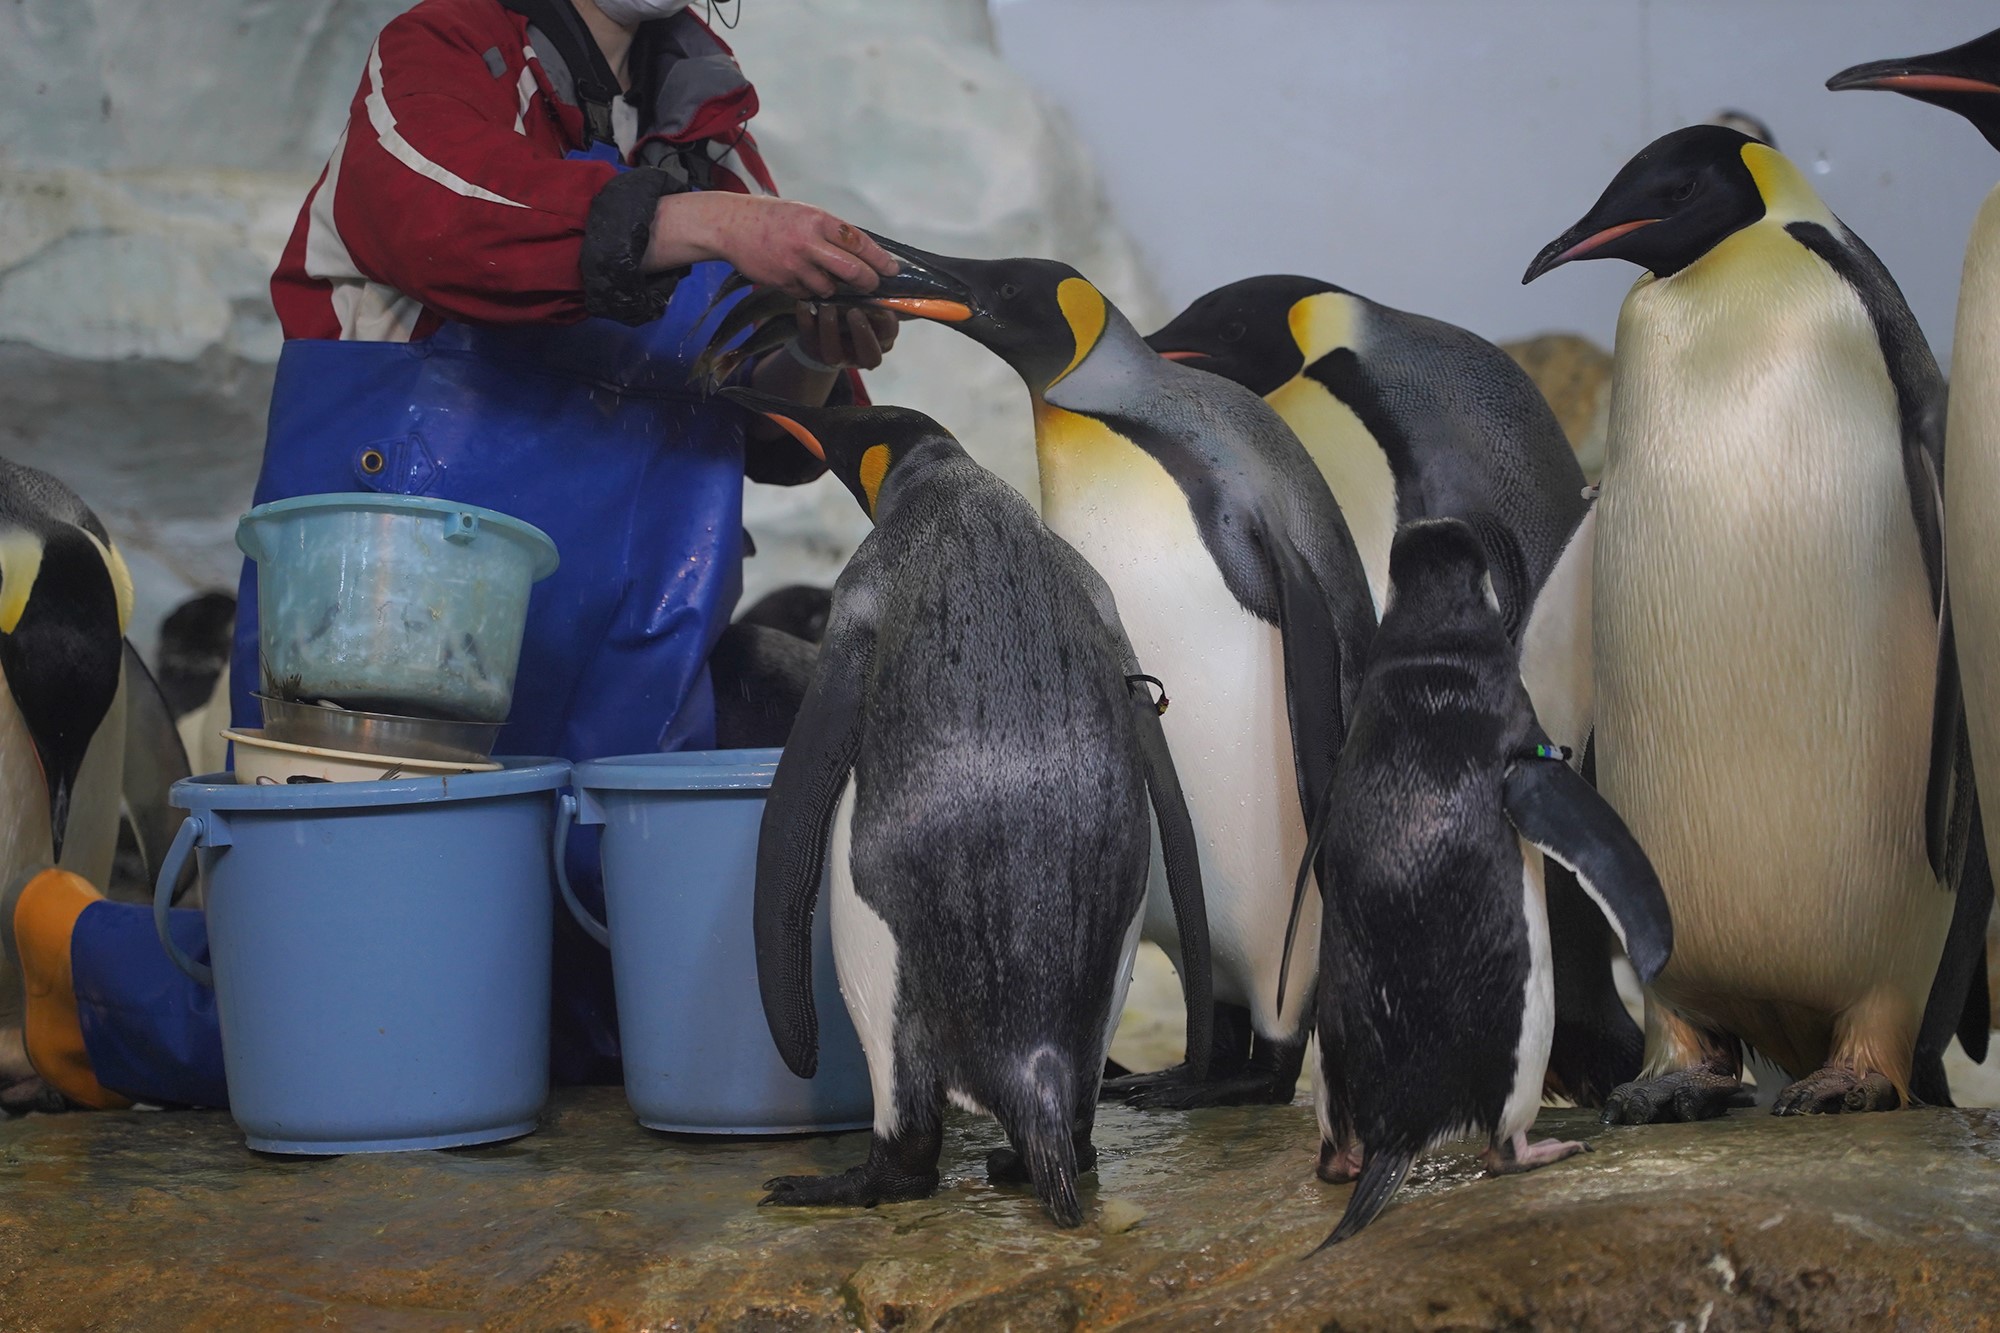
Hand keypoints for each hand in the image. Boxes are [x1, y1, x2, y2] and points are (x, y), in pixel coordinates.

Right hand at [648, 194, 896, 297]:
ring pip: (830, 288)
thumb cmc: (773, 217)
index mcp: (819, 220)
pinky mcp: (782, 282)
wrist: (731, 226)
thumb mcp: (805, 213)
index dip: (880, 259)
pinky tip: (802, 278)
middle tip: (872, 285)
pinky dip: (811, 290)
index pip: (859, 242)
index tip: (892, 270)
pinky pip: (808, 294)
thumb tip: (862, 252)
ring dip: (835, 287)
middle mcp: (809, 243)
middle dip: (867, 281)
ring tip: (828, 277)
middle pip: (852, 271)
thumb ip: (831, 231)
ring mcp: (795, 265)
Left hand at [792, 303, 899, 370]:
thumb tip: (877, 274)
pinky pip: (808, 337)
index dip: (886, 320)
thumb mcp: (869, 308)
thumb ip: (874, 298)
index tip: (878, 303)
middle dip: (862, 332)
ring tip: (827, 304)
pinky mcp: (813, 351)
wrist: (825, 336)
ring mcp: (836, 357)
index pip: (889, 334)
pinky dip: (806, 320)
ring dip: (830, 327)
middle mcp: (861, 356)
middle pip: (869, 355)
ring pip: (834, 352)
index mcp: (880, 341)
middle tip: (855, 311)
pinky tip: (805, 303)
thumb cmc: (854, 317)